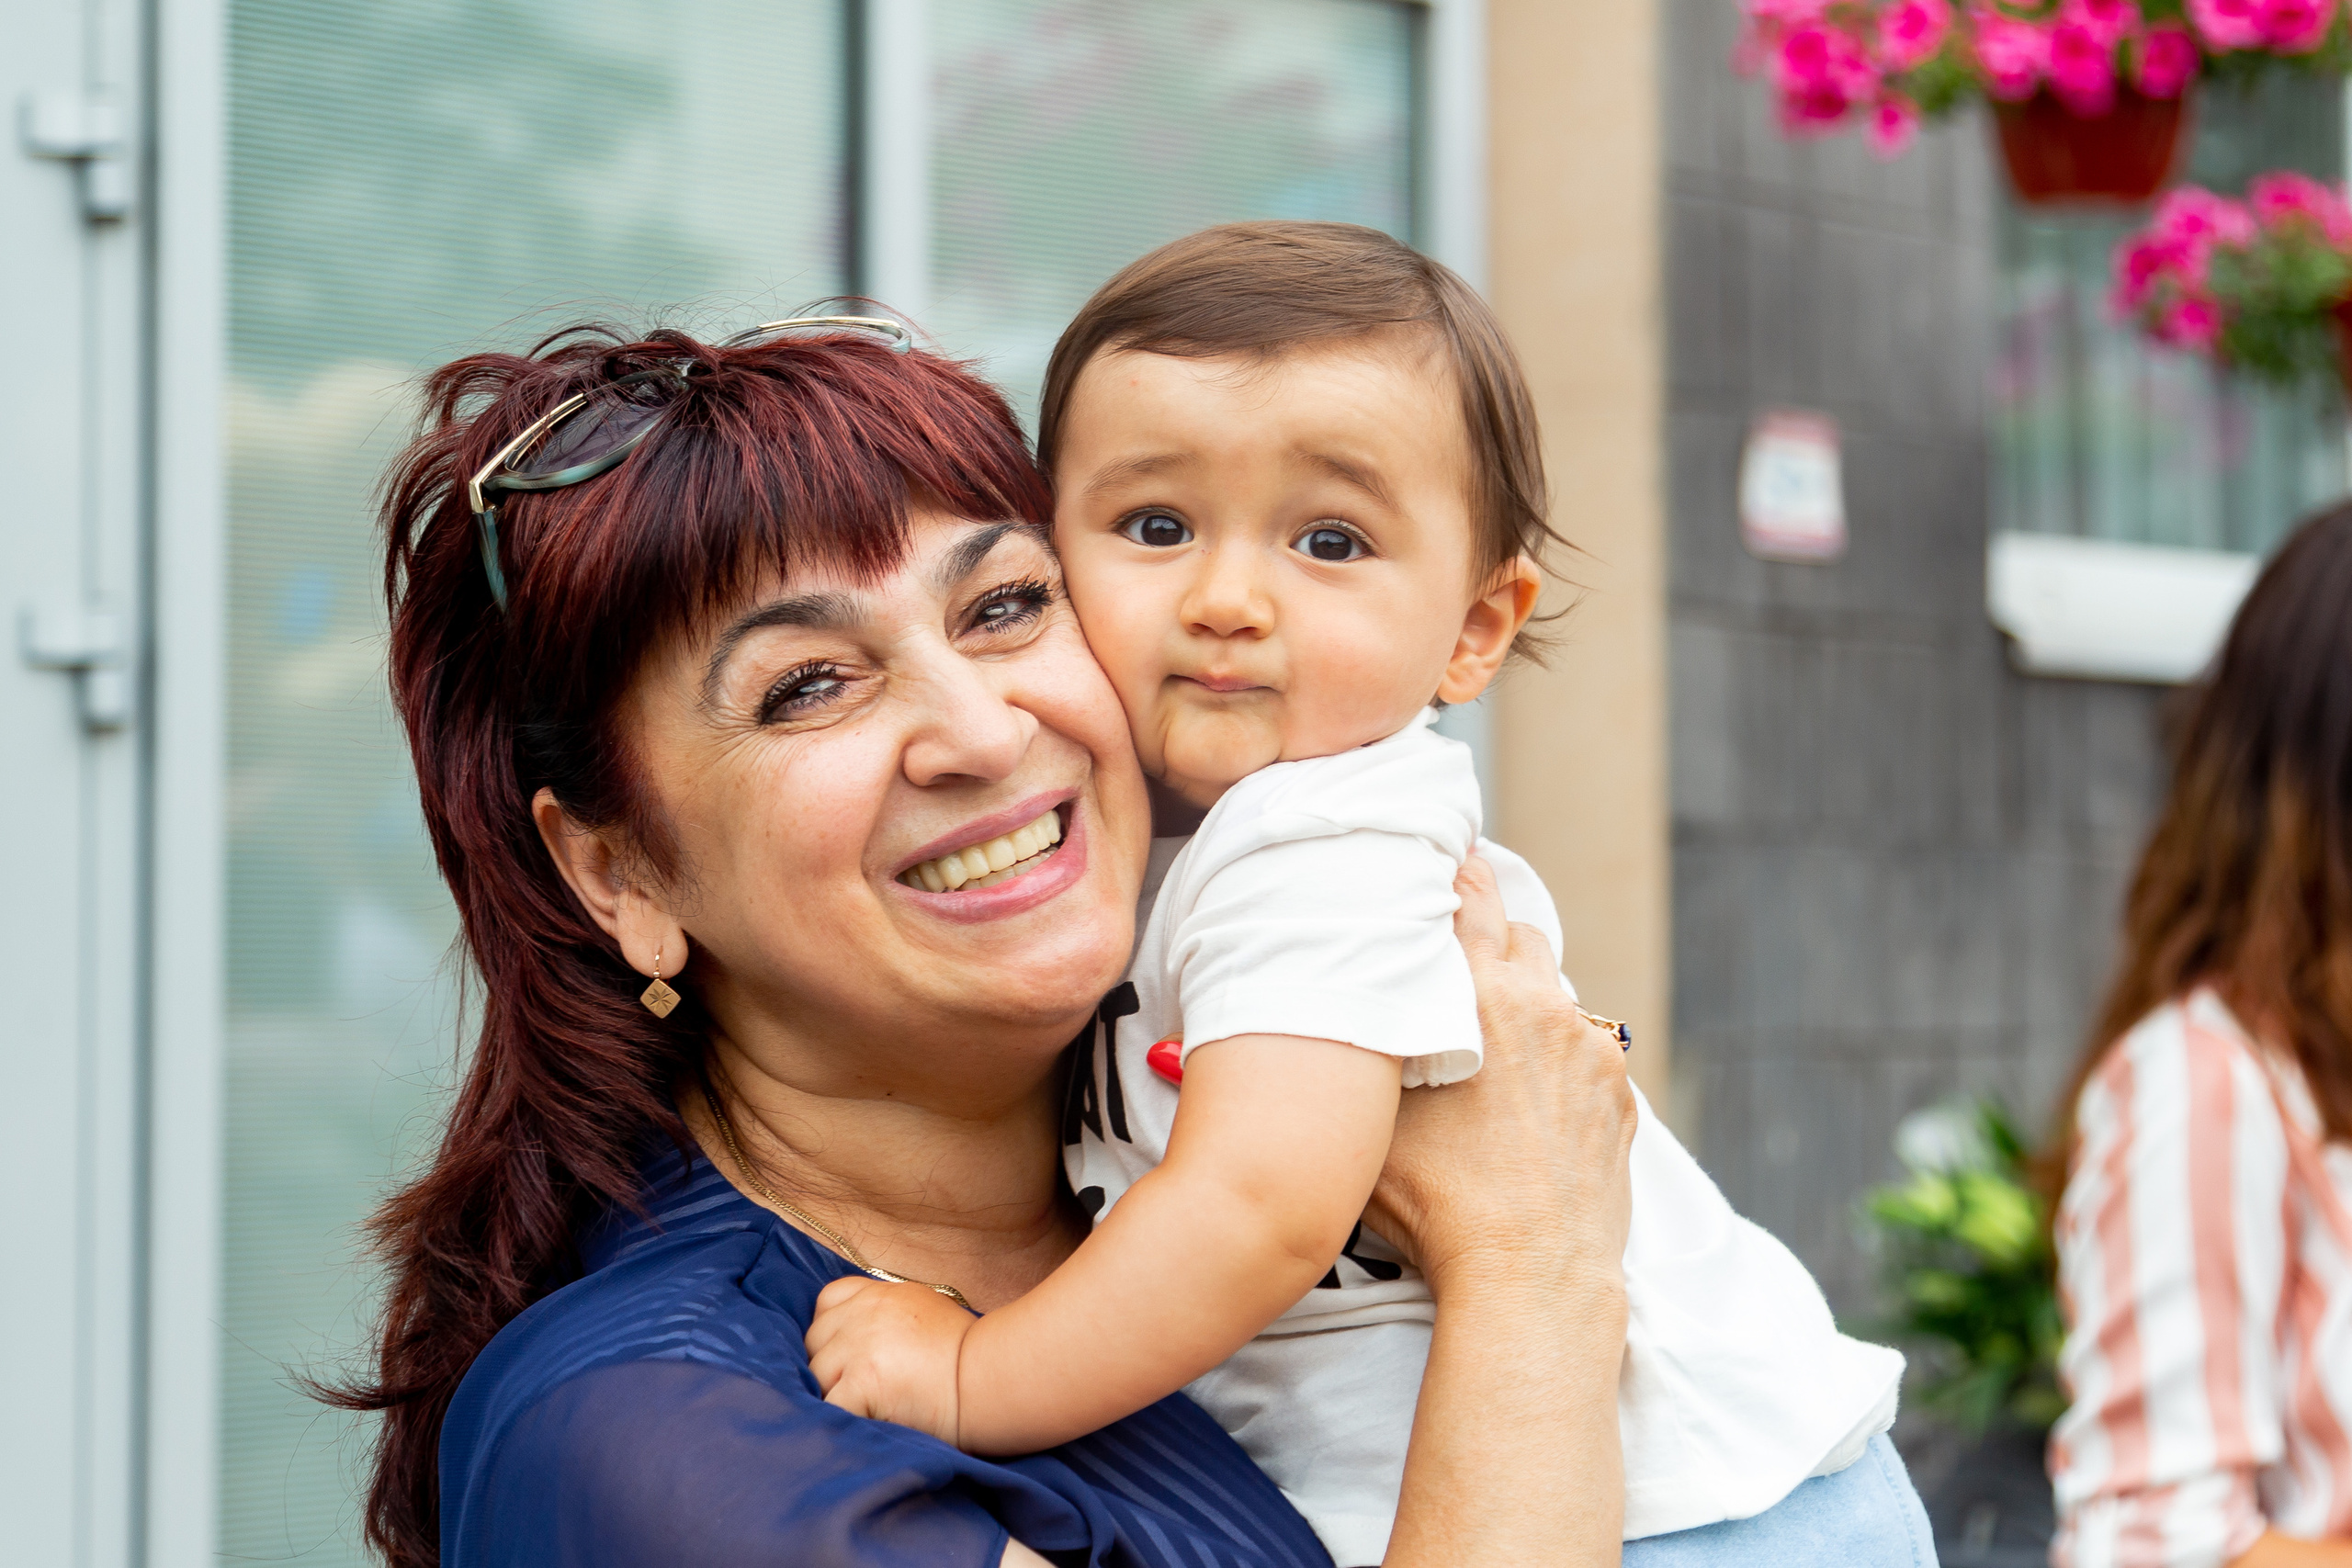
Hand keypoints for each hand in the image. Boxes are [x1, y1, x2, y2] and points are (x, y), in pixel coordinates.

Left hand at [805, 1276, 974, 1444]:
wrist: (995, 1375)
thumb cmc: (969, 1356)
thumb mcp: (927, 1313)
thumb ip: (887, 1319)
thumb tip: (860, 1344)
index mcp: (882, 1294)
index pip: (828, 1301)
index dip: (831, 1331)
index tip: (849, 1356)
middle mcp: (866, 1312)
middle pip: (815, 1343)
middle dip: (829, 1369)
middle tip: (859, 1393)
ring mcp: (861, 1344)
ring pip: (815, 1377)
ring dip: (834, 1397)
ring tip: (864, 1413)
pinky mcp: (863, 1379)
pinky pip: (829, 1407)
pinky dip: (840, 1422)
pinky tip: (863, 1428)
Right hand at [1366, 854, 1635, 1297]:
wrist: (1530, 1276)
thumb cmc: (1436, 1205)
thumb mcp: (1370, 1116)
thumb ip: (1359, 1048)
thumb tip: (1334, 1010)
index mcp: (1480, 998)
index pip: (1469, 897)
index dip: (1451, 873)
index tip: (1439, 863)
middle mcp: (1544, 1008)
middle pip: (1518, 933)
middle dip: (1486, 939)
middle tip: (1451, 957)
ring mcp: (1591, 1051)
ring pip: (1555, 992)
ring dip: (1523, 999)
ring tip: (1486, 1041)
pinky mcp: (1619, 1094)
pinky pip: (1583, 1047)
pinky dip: (1555, 1053)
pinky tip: (1524, 1095)